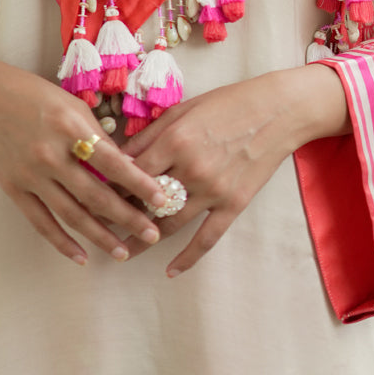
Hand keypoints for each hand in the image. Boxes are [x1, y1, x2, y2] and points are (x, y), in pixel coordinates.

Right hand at [0, 51, 168, 264]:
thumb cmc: (32, 93)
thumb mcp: (70, 104)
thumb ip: (96, 136)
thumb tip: (127, 168)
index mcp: (70, 127)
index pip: (113, 163)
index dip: (140, 184)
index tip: (163, 199)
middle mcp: (51, 154)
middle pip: (96, 195)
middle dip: (128, 217)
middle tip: (153, 234)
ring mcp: (30, 174)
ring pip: (71, 214)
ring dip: (100, 236)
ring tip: (123, 251)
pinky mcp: (13, 188)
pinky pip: (41, 222)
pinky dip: (61, 242)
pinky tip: (81, 256)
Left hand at [120, 63, 349, 275]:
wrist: (276, 111)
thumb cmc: (227, 103)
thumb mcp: (183, 109)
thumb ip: (150, 134)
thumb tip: (118, 155)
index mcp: (175, 140)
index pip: (131, 172)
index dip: (111, 184)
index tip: (96, 194)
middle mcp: (191, 169)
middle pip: (146, 201)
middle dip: (122, 214)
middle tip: (102, 226)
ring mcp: (213, 190)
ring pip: (169, 224)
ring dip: (144, 239)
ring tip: (122, 251)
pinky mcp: (233, 204)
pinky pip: (207, 239)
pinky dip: (188, 257)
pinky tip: (171, 271)